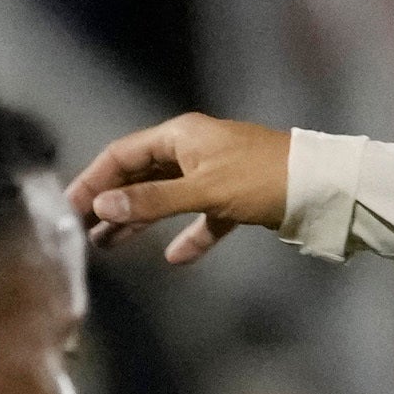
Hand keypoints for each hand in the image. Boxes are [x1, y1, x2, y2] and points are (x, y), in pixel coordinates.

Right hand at [70, 116, 296, 269]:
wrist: (322, 187)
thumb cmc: (260, 179)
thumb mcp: (202, 190)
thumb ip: (153, 200)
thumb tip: (103, 207)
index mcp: (181, 136)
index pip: (123, 154)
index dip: (95, 179)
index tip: (70, 206)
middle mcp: (193, 150)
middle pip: (141, 176)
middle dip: (112, 203)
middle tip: (84, 232)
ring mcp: (214, 174)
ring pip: (167, 198)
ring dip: (140, 221)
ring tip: (110, 246)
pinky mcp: (236, 199)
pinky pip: (203, 218)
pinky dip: (188, 236)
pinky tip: (175, 258)